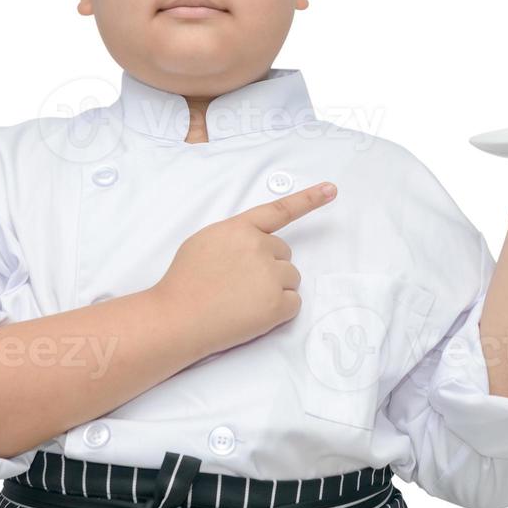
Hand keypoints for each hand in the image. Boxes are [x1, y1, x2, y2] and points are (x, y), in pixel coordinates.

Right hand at [151, 182, 337, 354]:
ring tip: (242, 300)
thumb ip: (234, 236)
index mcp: (240, 229)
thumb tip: (253, 242)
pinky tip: (252, 314)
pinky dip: (279, 311)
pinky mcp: (277, 304)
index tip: (331, 189)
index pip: (280, 210)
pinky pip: (293, 304)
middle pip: (284, 253)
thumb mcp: (204, 242)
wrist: (177, 318)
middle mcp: (259, 247)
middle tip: (240, 283)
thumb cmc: (185, 282)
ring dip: (274, 288)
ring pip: (291, 278)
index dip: (308, 199)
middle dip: (270, 266)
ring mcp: (270, 275)